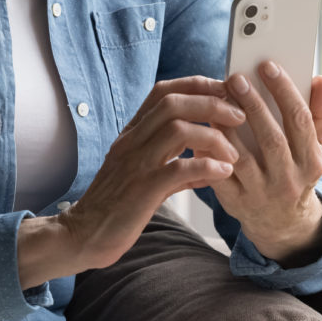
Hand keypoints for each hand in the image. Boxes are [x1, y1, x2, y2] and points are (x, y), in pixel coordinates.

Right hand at [18, 75, 244, 286]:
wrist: (82, 235)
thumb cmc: (115, 206)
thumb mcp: (144, 176)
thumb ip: (174, 165)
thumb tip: (209, 164)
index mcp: (131, 133)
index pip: (163, 92)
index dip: (198, 85)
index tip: (225, 92)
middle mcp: (131, 141)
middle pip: (173, 102)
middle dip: (212, 103)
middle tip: (239, 116)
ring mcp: (135, 164)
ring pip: (176, 129)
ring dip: (213, 136)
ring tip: (234, 153)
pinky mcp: (141, 190)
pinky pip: (177, 169)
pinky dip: (206, 167)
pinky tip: (222, 173)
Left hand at [209, 63, 321, 265]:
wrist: (282, 222)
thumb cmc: (297, 171)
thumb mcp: (315, 147)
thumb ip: (319, 114)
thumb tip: (319, 79)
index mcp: (311, 161)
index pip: (300, 121)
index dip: (284, 91)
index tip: (268, 66)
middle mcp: (289, 180)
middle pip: (271, 138)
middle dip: (253, 105)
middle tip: (236, 78)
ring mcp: (261, 194)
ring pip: (242, 157)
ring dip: (227, 126)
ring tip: (216, 99)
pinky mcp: (236, 203)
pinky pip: (219, 174)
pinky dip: (210, 151)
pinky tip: (204, 128)